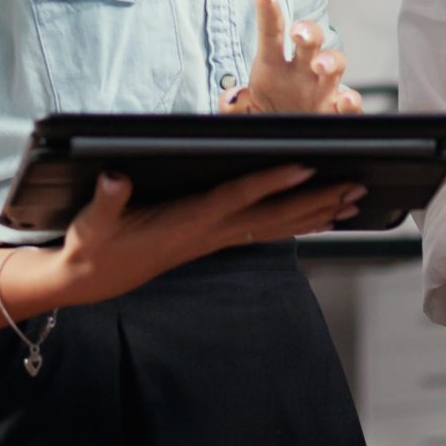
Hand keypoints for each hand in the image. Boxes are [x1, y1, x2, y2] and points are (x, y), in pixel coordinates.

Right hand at [41, 166, 362, 308]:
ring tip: (353, 201)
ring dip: (316, 214)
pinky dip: (296, 223)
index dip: (271, 182)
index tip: (305, 167)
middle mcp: (210, 233)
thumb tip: (115, 176)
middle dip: (316, 200)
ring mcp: (216, 239)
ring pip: (276, 226)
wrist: (90, 278)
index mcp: (187, 223)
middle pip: (273, 216)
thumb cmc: (94, 245)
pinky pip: (265, 232)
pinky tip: (319, 219)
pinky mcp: (214, 241)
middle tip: (355, 186)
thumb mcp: (93, 221)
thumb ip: (107, 199)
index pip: (237, 197)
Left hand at [223, 0, 358, 113]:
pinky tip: (343, 101)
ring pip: (335, 64)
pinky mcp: (338, 115)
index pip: (272, 36)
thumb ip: (231, 108)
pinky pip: (350, 104)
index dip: (269, 16)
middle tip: (299, 33)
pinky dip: (351, 101)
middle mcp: (302, 74)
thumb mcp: (241, 118)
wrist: (284, 150)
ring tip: (320, 65)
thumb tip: (233, 96)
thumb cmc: (264, 123)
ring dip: (330, 60)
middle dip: (308, 31)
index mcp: (273, 68)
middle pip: (310, 41)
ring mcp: (323, 91)